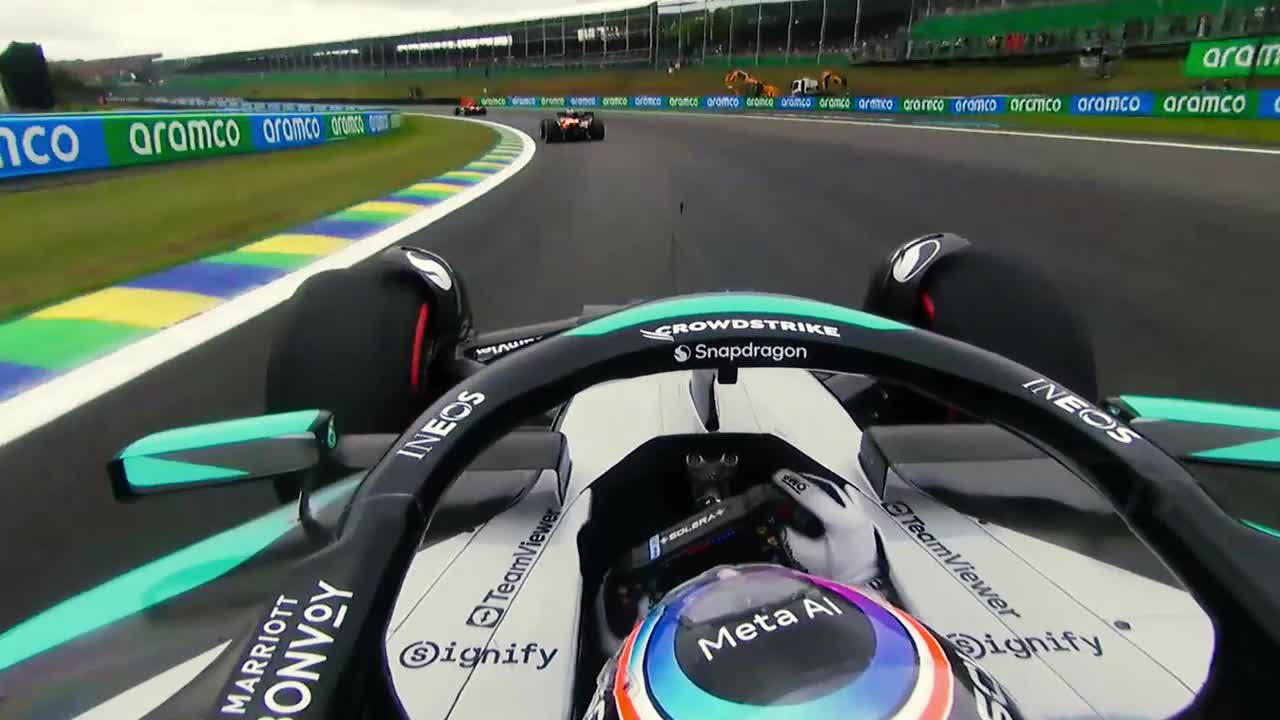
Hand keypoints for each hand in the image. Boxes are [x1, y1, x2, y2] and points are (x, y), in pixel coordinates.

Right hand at [771, 469, 881, 587]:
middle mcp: (854, 510)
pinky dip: (827, 491)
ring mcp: (860, 510)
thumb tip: (778, 520)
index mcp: (842, 521)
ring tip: (797, 485)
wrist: (862, 580)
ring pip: (834, 488)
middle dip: (803, 481)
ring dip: (815, 484)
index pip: (814, 495)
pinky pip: (842, 494)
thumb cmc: (837, 574)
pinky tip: (816, 492)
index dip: (794, 485)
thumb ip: (792, 538)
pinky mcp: (862, 512)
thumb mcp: (809, 557)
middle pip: (825, 486)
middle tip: (784, 479)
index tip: (778, 477)